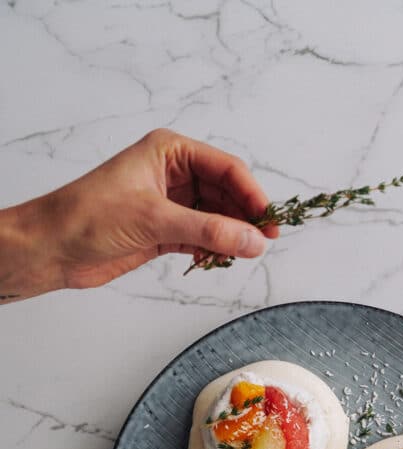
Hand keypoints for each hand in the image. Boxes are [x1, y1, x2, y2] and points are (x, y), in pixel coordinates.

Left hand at [0, 129, 277, 298]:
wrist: (53, 248)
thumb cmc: (88, 216)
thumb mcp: (155, 220)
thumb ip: (209, 231)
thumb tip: (252, 241)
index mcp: (169, 152)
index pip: (226, 169)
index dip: (251, 194)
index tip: (268, 221)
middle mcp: (173, 174)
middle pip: (226, 194)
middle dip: (244, 218)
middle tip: (262, 244)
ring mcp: (170, 204)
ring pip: (217, 218)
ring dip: (229, 237)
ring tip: (238, 256)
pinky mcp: (164, 231)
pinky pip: (202, 238)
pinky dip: (212, 250)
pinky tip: (213, 261)